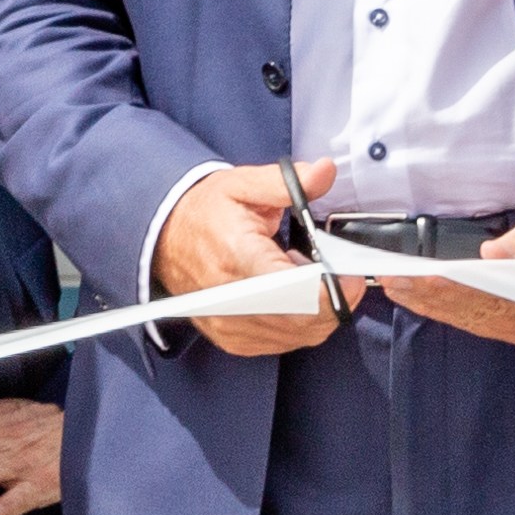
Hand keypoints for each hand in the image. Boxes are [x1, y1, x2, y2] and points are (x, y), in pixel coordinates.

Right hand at [154, 159, 343, 352]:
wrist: (164, 237)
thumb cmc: (204, 212)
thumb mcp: (244, 184)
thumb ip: (289, 182)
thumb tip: (324, 171)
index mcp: (238, 257)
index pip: (297, 292)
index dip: (334, 289)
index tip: (350, 273)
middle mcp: (232, 300)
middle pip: (304, 319)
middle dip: (334, 300)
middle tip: (338, 273)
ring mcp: (231, 325)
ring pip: (298, 335)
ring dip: (317, 312)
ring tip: (305, 280)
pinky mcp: (232, 338)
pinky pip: (283, 343)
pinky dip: (299, 324)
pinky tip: (291, 298)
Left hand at [389, 188, 514, 348]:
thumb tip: (495, 254)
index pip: (498, 293)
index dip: (455, 287)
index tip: (420, 276)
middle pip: (482, 312)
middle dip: (433, 297)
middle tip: (393, 280)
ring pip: (480, 322)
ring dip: (436, 307)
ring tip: (399, 290)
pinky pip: (487, 324)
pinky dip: (453, 313)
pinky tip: (427, 301)